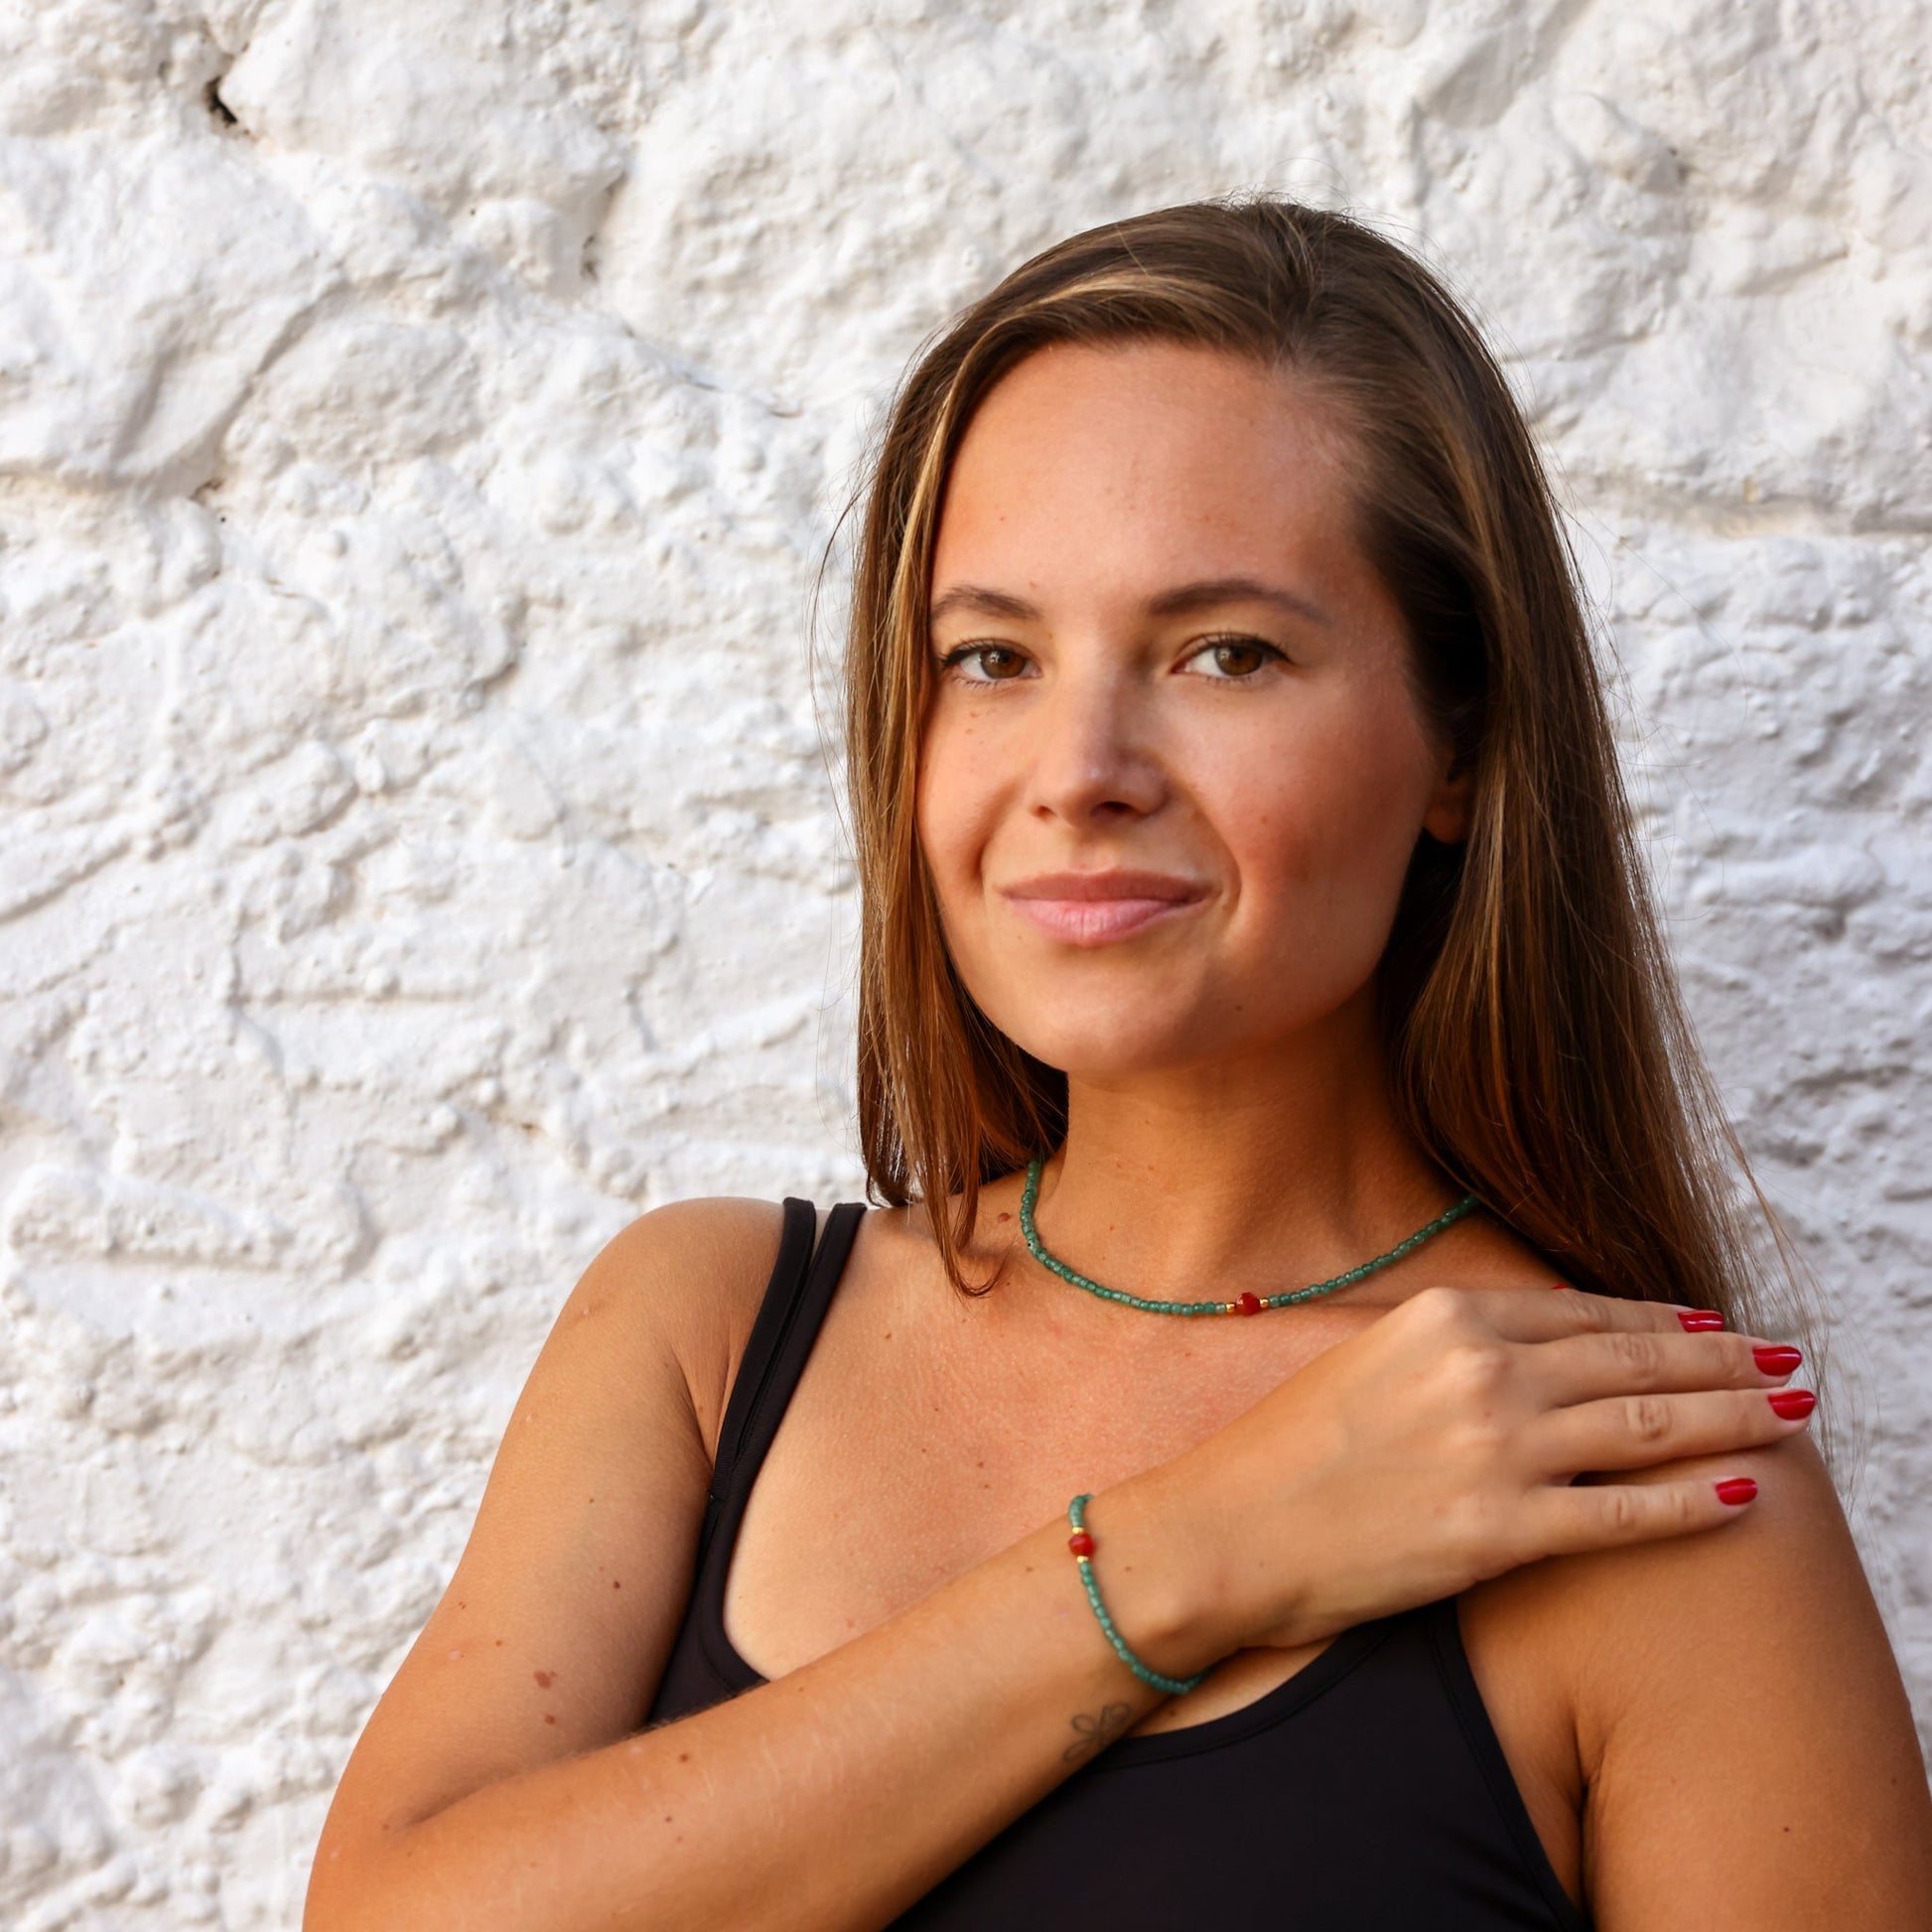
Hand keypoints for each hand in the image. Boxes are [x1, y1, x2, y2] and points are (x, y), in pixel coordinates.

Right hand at [1150, 1286, 1811, 1661]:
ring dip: (1734, 1417)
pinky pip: (1626, 1513)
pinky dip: (1693, 1502)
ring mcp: (1497, 1448)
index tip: (1713, 1326)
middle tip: (1785, 1362)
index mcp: (1445, 1314)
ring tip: (1791, 1413)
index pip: (1585, 1312)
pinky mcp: (1501, 1530)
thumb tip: (1524, 1345)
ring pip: (1649, 1425)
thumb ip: (1448, 1343)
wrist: (1225, 1532)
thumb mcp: (1365, 1359)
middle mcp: (1482, 1368)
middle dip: (1724, 1361)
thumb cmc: (1282, 1450)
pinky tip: (1745, 1495)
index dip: (1662, 1320)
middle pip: (1635, 1358)